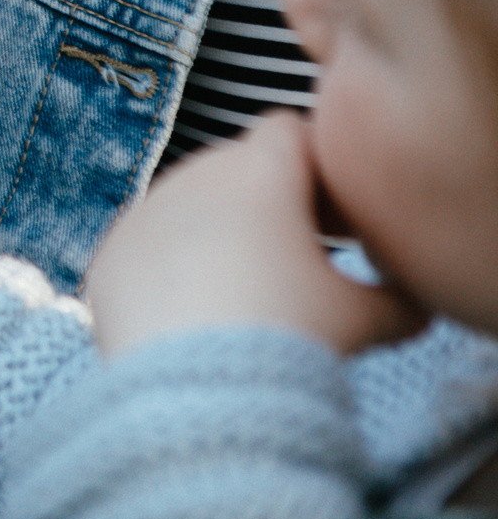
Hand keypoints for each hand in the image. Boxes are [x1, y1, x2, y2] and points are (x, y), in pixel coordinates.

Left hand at [84, 112, 425, 358]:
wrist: (198, 389)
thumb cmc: (287, 336)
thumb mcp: (365, 319)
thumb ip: (395, 299)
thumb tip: (409, 304)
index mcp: (260, 172)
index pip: (288, 130)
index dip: (316, 168)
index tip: (333, 220)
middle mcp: (194, 176)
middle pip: (235, 166)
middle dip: (266, 200)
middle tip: (297, 259)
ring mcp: (143, 212)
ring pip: (188, 203)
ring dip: (215, 232)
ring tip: (245, 292)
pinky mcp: (108, 253)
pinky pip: (147, 245)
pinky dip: (170, 266)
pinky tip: (194, 313)